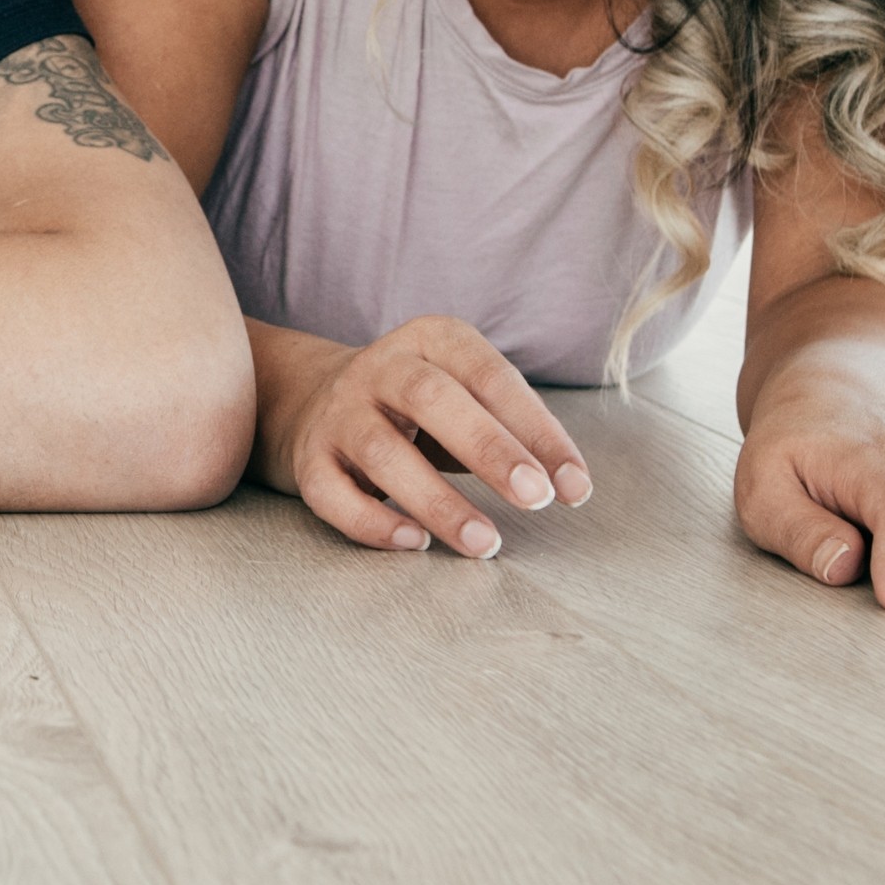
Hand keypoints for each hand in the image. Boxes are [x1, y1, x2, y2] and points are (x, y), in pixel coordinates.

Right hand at [268, 316, 591, 556]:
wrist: (315, 399)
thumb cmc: (420, 408)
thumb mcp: (466, 394)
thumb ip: (514, 430)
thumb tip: (568, 483)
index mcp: (432, 340)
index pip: (491, 377)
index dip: (537, 430)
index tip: (575, 485)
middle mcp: (381, 368)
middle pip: (433, 399)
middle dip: (491, 450)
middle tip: (536, 499)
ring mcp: (340, 412)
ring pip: (385, 453)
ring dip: (439, 502)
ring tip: (486, 542)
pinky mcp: (309, 458)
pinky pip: (334, 494)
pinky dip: (374, 523)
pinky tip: (416, 544)